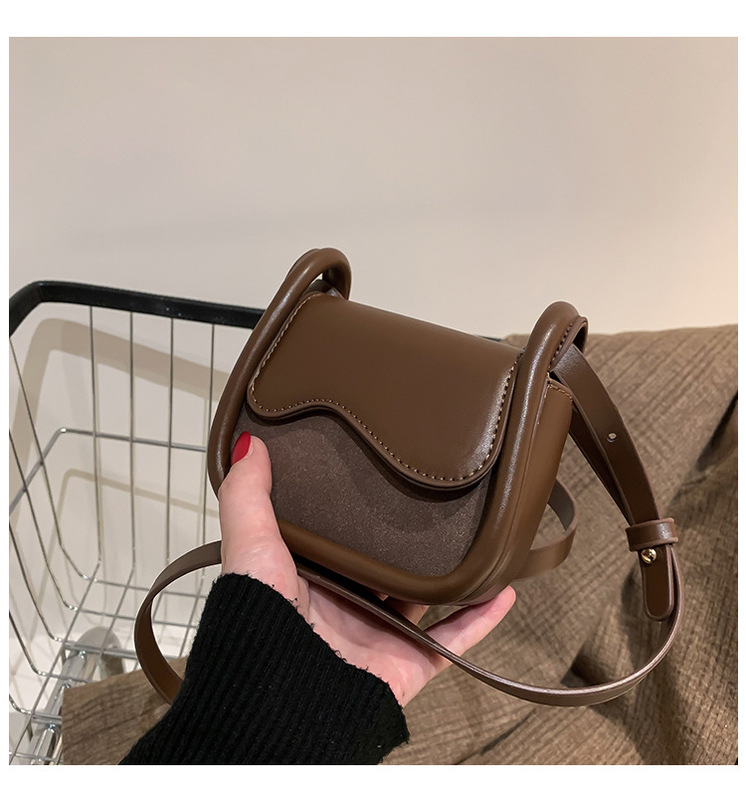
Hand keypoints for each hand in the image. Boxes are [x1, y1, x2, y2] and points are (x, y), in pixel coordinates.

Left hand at [218, 433, 514, 706]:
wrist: (283, 698)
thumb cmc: (258, 624)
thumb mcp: (250, 547)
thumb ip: (248, 497)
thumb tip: (248, 442)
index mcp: (311, 578)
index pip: (341, 538)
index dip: (357, 513)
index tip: (378, 478)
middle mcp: (346, 605)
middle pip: (385, 569)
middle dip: (407, 543)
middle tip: (435, 502)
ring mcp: (379, 635)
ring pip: (423, 601)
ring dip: (449, 576)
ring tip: (473, 540)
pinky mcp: (407, 662)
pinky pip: (452, 640)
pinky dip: (479, 617)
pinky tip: (500, 590)